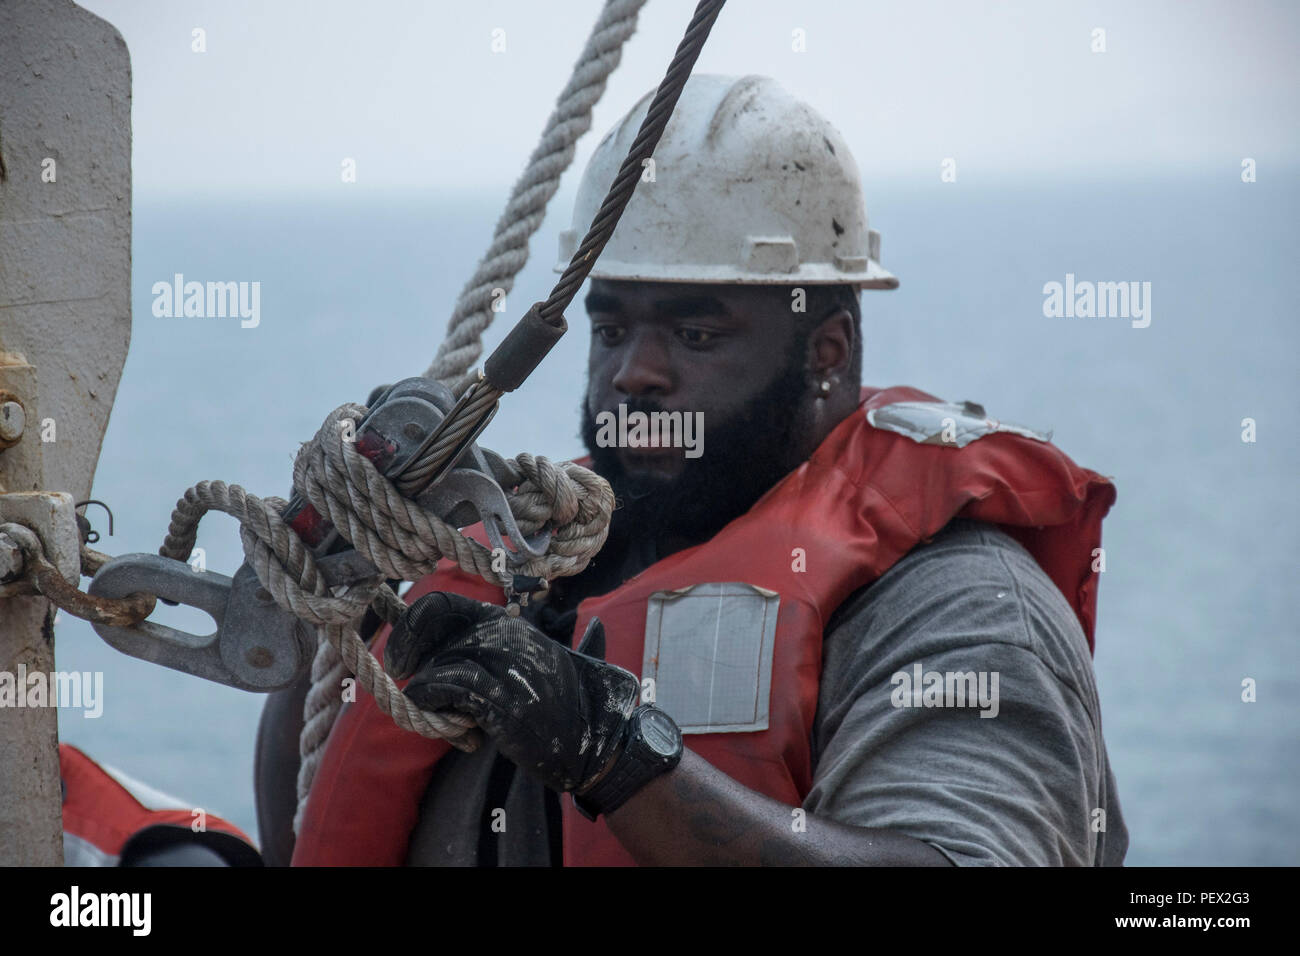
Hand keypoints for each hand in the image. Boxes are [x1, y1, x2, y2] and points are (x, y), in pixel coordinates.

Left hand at [384, 592, 639, 793]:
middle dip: (407, 653)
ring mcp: (504, 661)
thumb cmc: (558, 702)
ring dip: (429, 694)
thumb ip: (494, 649)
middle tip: (407, 682)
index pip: (440, 604)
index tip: (400, 659)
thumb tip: (455, 652)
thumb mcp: (526, 662)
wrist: (595, 734)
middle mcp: (502, 631)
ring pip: (437, 660)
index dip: (411, 627)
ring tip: (456, 723)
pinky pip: (447, 685)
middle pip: (430, 625)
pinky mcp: (502, 695)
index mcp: (504, 622)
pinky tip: (458, 728)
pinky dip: (434, 703)